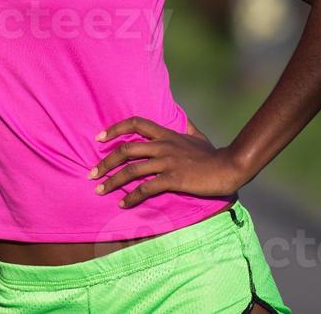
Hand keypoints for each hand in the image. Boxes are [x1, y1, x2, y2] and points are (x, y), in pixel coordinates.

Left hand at [88, 116, 248, 205]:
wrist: (228, 167)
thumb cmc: (212, 154)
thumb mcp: (197, 136)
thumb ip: (186, 127)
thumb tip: (181, 117)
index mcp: (166, 134)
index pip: (135, 123)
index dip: (114, 129)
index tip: (98, 139)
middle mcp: (162, 146)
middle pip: (125, 149)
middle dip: (105, 162)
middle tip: (92, 174)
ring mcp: (167, 162)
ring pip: (131, 170)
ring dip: (112, 181)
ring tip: (100, 190)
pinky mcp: (173, 179)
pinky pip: (146, 188)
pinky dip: (132, 197)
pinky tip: (123, 204)